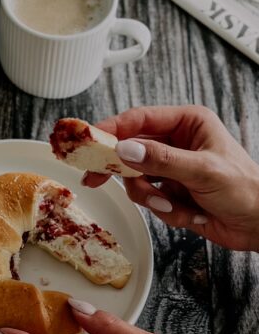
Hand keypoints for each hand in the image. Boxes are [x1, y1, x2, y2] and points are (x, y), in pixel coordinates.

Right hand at [82, 105, 258, 250]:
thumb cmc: (247, 190)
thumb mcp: (203, 170)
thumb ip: (162, 161)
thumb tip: (126, 150)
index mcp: (188, 123)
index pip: (139, 120)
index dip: (112, 129)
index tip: (90, 140)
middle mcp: (176, 142)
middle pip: (130, 150)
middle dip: (122, 170)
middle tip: (94, 177)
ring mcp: (171, 167)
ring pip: (136, 179)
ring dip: (151, 196)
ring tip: (173, 204)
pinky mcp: (170, 191)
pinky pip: (149, 199)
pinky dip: (165, 210)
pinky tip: (189, 213)